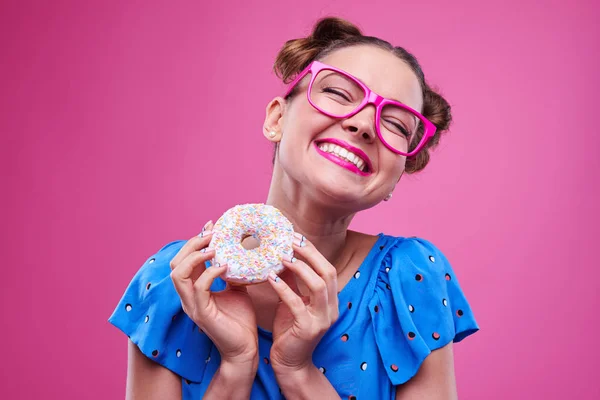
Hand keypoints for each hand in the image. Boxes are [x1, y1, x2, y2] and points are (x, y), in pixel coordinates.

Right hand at [170, 221, 258, 365]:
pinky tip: (226, 267)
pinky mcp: (202, 314)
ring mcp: (192, 306)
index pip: (184, 260)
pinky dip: (211, 273)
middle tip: (212, 233)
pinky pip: (199, 288)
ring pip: (179, 274)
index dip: (195, 241)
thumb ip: (233, 273)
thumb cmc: (241, 321)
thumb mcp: (237, 290)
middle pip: (175, 263)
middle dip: (192, 244)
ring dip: (196, 256)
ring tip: (215, 247)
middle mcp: (188, 297)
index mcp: (194, 290)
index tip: (211, 226)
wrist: (245, 348)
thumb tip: (240, 252)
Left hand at [268, 232, 338, 372]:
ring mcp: (322, 319)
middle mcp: (331, 308)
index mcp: (330, 300)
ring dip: (300, 268)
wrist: (291, 364)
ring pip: (318, 286)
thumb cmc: (290, 332)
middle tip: (290, 240)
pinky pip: (297, 304)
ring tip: (282, 256)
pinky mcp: (308, 329)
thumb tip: (283, 257)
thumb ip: (293, 283)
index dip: (313, 251)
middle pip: (328, 272)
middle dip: (310, 254)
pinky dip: (284, 289)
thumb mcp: (293, 303)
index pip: (327, 268)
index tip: (296, 236)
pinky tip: (271, 278)